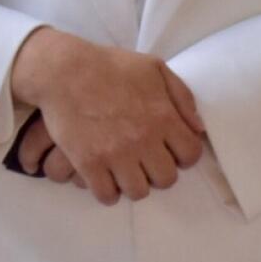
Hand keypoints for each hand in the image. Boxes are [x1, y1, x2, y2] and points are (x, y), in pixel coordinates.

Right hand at [10, 28, 205, 205]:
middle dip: (157, 171)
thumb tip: (198, 128)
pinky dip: (107, 190)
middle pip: (166, 179)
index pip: (191, 155)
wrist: (62, 70)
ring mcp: (115, 154)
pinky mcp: (89, 163)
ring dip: (133, 183)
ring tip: (123, 170)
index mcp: (162, 116)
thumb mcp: (153, 67)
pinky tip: (103, 177)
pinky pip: (107, 195)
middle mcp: (143, 139)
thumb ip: (182, 96)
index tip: (169, 150)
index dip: (183, 155)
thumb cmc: (109, 65)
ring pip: (138, 192)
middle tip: (144, 160)